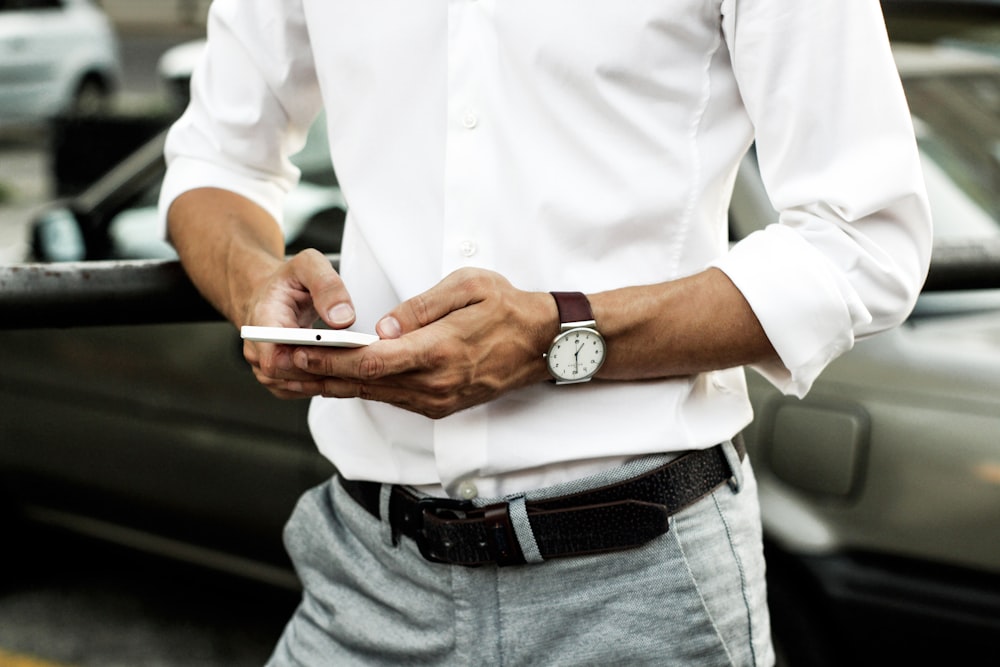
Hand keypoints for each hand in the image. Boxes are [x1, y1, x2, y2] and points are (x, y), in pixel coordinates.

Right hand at [241, 249, 358, 398]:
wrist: (276, 293)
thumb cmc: (289, 281)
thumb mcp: (309, 265)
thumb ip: (327, 286)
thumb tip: (342, 319)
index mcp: (262, 321)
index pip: (274, 358)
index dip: (304, 362)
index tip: (333, 354)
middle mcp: (259, 350)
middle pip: (290, 376)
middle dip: (325, 370)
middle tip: (359, 362)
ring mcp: (268, 368)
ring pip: (298, 387)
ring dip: (328, 379)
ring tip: (358, 368)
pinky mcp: (282, 378)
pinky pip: (303, 389)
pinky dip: (326, 383)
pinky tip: (347, 372)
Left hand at [287, 268, 556, 418]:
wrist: (545, 345)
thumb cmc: (509, 308)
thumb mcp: (469, 287)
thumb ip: (423, 307)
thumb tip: (383, 327)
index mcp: (441, 351)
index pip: (373, 360)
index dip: (331, 357)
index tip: (299, 348)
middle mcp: (436, 384)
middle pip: (365, 382)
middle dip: (318, 372)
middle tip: (279, 363)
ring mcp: (438, 400)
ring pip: (374, 395)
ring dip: (332, 385)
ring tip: (295, 373)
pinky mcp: (440, 406)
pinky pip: (391, 399)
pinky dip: (359, 389)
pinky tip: (336, 380)